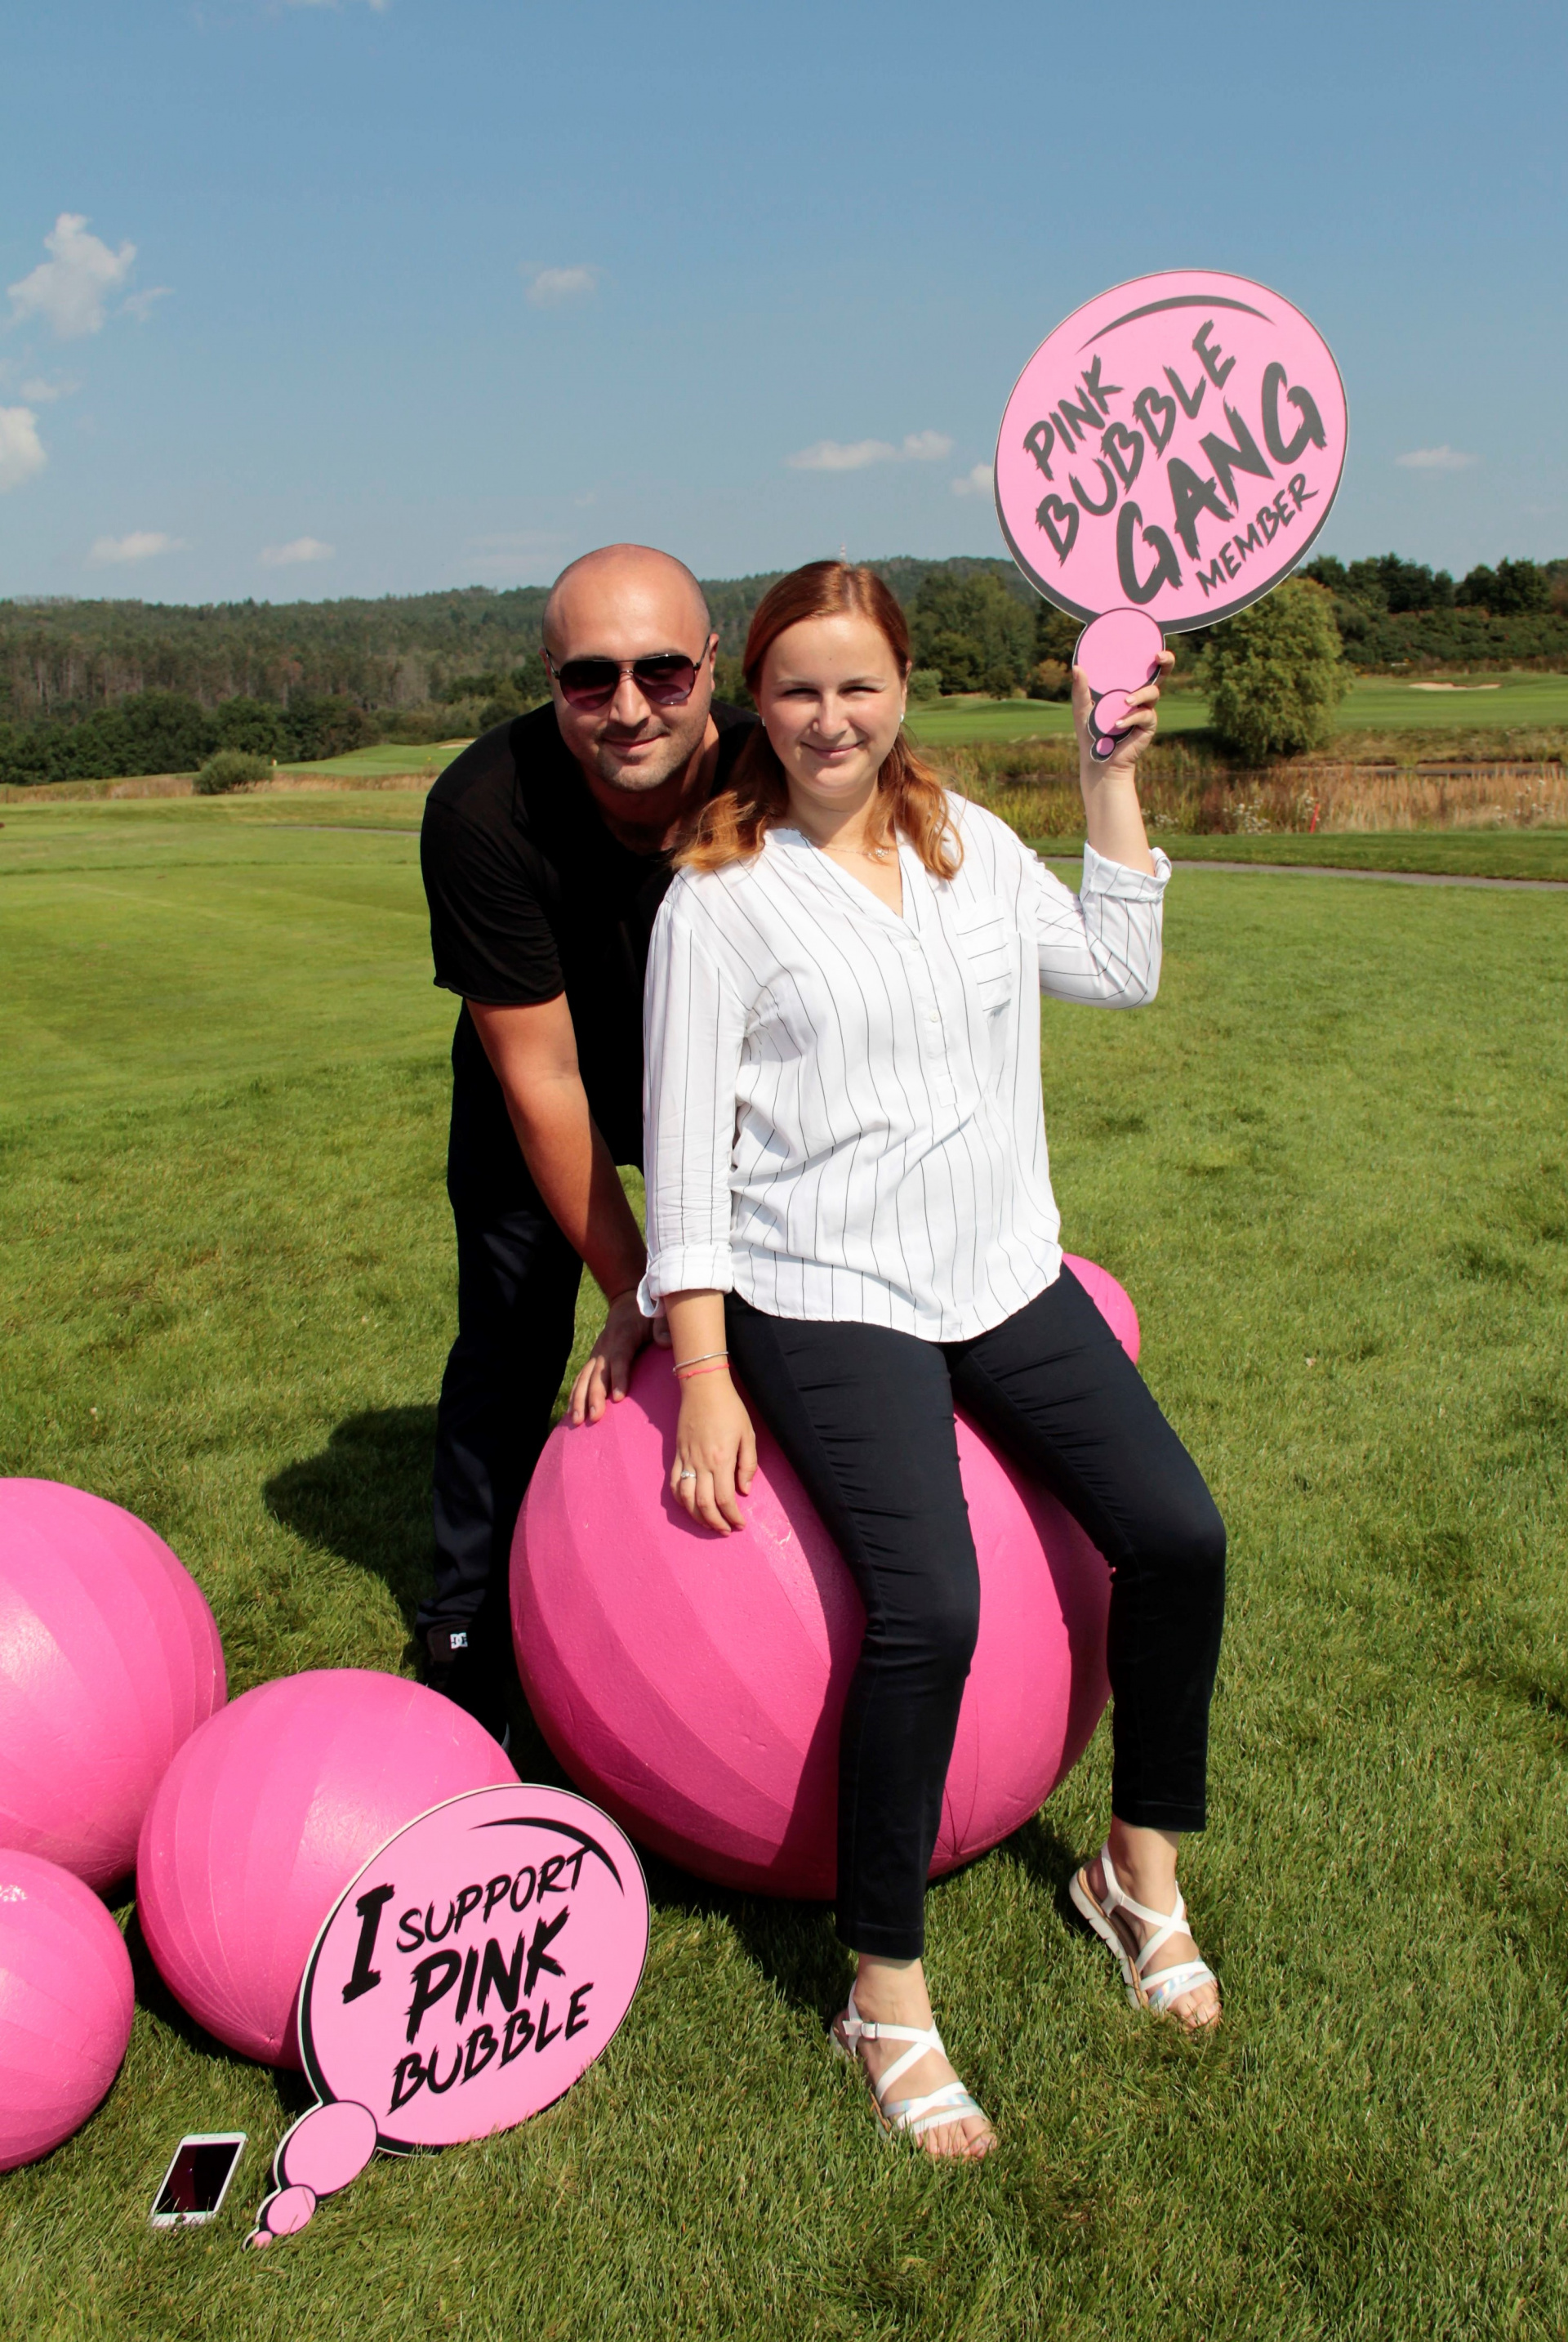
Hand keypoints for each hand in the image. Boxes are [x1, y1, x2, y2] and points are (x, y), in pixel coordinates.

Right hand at [568, 1290, 651, 1425]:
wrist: (626, 1305)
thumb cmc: (647, 1315)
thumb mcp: (659, 1315)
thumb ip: (663, 1327)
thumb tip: (664, 1343)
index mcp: (623, 1336)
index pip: (619, 1358)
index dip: (618, 1377)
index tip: (618, 1398)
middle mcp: (605, 1346)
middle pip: (598, 1373)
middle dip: (594, 1396)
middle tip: (595, 1417)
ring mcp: (597, 1354)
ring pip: (584, 1378)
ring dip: (579, 1400)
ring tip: (577, 1421)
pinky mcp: (593, 1361)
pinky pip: (581, 1379)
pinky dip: (575, 1395)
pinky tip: (572, 1413)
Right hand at [670, 1371, 756, 1534]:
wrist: (703, 1388)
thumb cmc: (730, 1409)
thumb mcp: (748, 1435)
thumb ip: (748, 1465)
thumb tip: (744, 1491)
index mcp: (721, 1460)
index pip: (724, 1499)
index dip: (732, 1516)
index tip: (740, 1525)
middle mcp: (701, 1463)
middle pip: (703, 1505)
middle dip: (715, 1523)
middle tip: (726, 1530)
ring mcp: (686, 1459)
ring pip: (685, 1498)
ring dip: (696, 1517)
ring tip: (709, 1524)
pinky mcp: (677, 1454)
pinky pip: (674, 1483)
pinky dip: (680, 1500)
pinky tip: (689, 1506)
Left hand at [1071, 648, 1174, 778]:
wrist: (1098, 760)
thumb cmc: (1091, 732)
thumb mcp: (1082, 708)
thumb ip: (1081, 689)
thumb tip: (1076, 667)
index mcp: (1126, 687)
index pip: (1141, 667)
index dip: (1149, 655)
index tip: (1152, 645)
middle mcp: (1140, 696)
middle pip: (1160, 674)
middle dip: (1165, 663)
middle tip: (1159, 657)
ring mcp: (1146, 710)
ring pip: (1153, 693)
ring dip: (1140, 695)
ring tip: (1125, 702)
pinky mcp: (1148, 725)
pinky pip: (1145, 715)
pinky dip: (1130, 718)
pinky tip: (1117, 724)